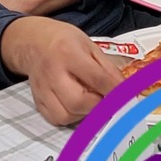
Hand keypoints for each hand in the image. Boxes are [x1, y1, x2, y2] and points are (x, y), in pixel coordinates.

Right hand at [2, 16, 123, 126]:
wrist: (33, 42)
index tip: (128, 97)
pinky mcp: (38, 101)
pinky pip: (56, 119)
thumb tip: (125, 89)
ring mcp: (43, 89)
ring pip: (66, 115)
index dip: (116, 90)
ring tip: (91, 100)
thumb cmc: (64, 41)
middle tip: (106, 99)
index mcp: (69, 53)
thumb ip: (107, 68)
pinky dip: (71, 117)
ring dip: (85, 113)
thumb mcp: (89, 46)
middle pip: (78, 101)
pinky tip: (77, 106)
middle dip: (98, 105)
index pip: (97, 78)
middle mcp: (53, 73)